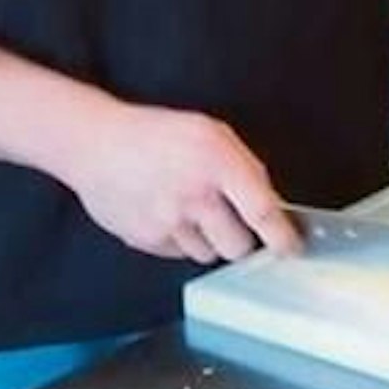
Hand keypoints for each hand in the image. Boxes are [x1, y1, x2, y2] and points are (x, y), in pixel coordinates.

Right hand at [57, 100, 300, 264]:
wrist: (96, 144)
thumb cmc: (158, 133)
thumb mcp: (212, 133)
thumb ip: (244, 167)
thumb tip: (271, 203)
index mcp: (218, 163)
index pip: (261, 210)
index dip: (282, 236)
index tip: (291, 248)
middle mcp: (194, 197)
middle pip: (237, 247)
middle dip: (243, 241)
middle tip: (235, 224)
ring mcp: (167, 223)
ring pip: (208, 255)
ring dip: (210, 241)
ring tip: (193, 211)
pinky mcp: (145, 240)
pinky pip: (179, 254)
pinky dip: (182, 241)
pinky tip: (169, 214)